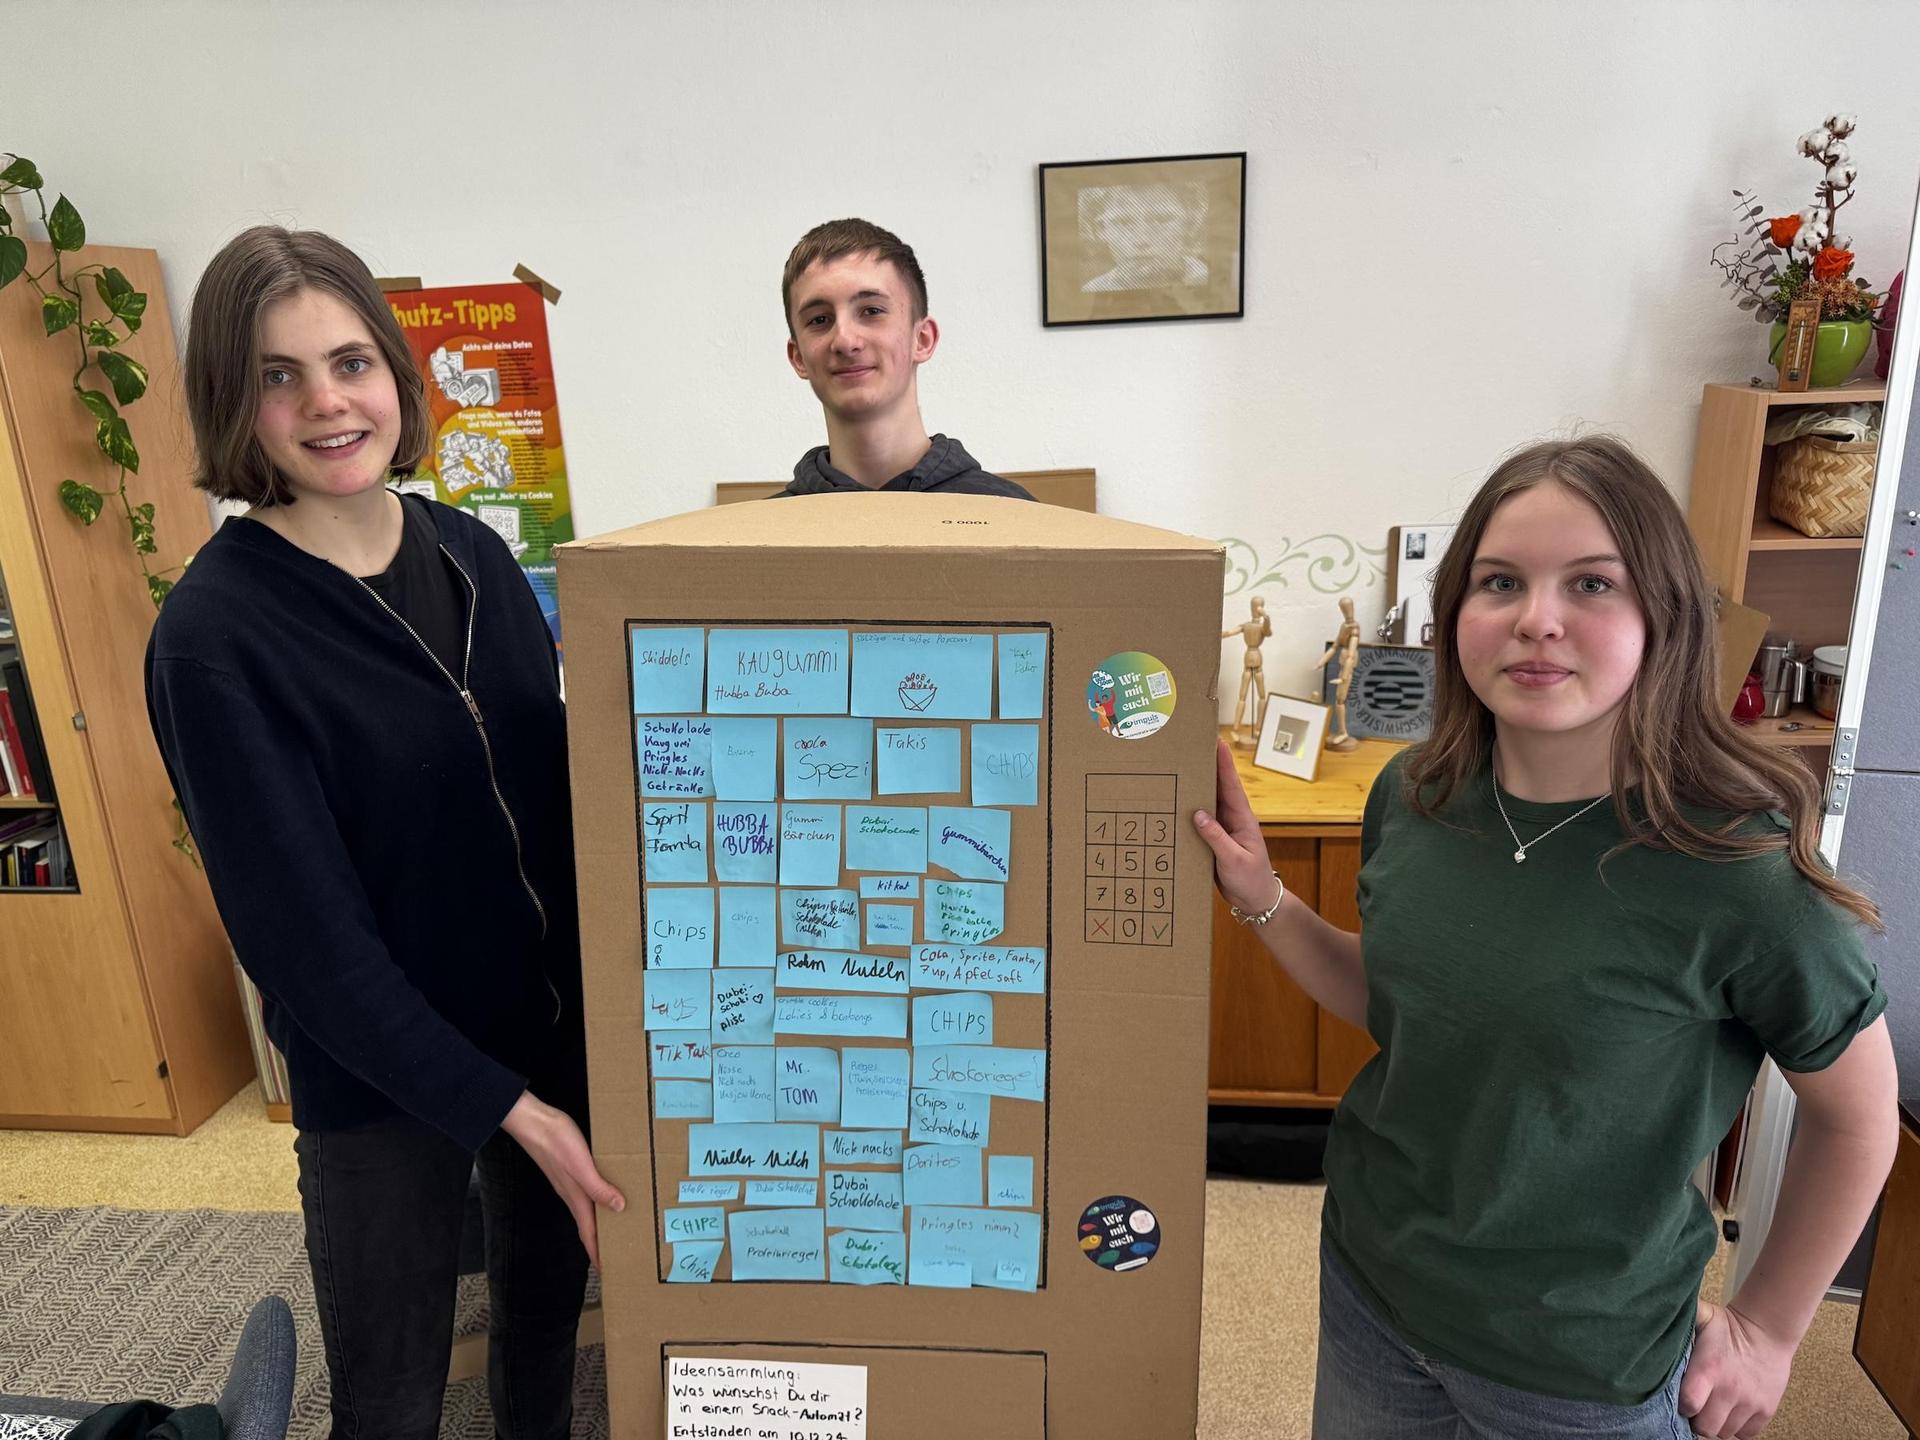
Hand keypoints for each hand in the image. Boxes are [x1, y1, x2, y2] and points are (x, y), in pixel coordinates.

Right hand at [501, 1090, 625, 1269]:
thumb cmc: (555, 1140)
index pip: (589, 1234)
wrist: (532, 1121)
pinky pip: (587, 1192)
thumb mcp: (581, 1164)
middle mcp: (572, 1194)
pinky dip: (598, 1200)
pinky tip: (605, 1194)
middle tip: (618, 1254)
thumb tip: (620, 1208)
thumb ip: (598, 1188)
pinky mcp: (568, 1169)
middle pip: (589, 1226)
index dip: (598, 1254)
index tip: (607, 1271)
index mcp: (576, 1197)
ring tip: (617, 1228)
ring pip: (588, 1210)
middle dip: (601, 1242)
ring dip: (601, 1223)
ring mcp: (568, 1183)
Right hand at [1192, 738, 1281, 916]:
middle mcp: (1232, 818)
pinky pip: (1199, 821)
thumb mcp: (1234, 860)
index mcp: (1243, 819)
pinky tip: (1175, 802)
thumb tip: (1199, 814)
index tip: (1217, 741)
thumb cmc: (1251, 880)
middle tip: (1192, 746)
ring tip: (1180, 767)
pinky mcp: (1213, 839)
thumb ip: (1217, 838)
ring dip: (1195, 787)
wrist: (1255, 900)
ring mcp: (1222, 828)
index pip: (1231, 786)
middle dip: (1207, 766)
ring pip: (1206, 802)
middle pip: (1217, 787)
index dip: (1224, 763)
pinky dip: (1188, 810)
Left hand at [1678, 1298, 1795, 1438]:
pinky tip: (1731, 1410)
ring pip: (1725, 1432)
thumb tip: (1648, 1314)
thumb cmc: (1727, 1326)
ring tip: (1713, 1405)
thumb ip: (1678, 1320)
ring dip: (1716, 1423)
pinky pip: (1746, 1434)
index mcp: (1709, 1368)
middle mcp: (1730, 1390)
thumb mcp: (1700, 1317)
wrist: (1768, 1330)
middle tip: (1696, 1407)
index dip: (1680, 1406)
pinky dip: (1737, 1427)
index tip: (1679, 1399)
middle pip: (1706, 1427)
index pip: (1688, 1404)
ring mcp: (1751, 1403)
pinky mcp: (1767, 1410)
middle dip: (1696, 1420)